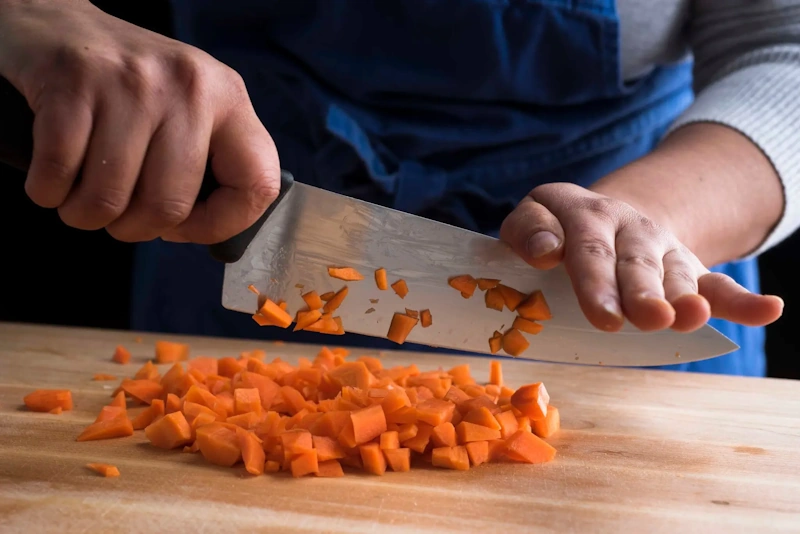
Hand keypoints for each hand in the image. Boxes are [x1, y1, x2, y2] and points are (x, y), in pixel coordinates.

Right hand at [0, 0, 278, 242]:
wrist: (60, 24)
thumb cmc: (130, 85)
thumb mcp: (190, 109)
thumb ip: (210, 162)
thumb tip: (209, 231)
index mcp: (229, 99)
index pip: (258, 185)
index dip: (222, 225)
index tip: (188, 226)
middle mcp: (189, 87)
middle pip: (169, 206)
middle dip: (135, 229)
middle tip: (119, 215)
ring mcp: (132, 82)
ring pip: (109, 199)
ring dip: (86, 214)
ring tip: (82, 195)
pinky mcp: (74, 81)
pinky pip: (59, 174)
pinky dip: (48, 191)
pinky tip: (54, 178)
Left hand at [500, 182, 783, 332]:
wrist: (604, 216)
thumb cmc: (555, 229)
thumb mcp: (533, 217)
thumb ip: (527, 231)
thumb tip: (545, 251)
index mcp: (585, 214)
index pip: (587, 247)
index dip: (593, 280)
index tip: (601, 311)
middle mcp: (628, 228)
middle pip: (634, 263)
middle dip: (640, 292)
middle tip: (646, 318)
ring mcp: (661, 248)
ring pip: (674, 274)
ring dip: (682, 297)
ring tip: (689, 316)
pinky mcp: (686, 268)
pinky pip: (716, 283)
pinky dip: (741, 301)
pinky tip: (768, 309)